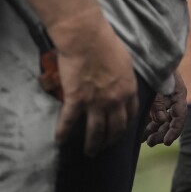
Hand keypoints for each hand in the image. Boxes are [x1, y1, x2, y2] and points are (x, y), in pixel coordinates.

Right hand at [49, 10, 138, 156]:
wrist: (87, 38)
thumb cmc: (106, 44)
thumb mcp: (124, 62)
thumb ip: (123, 77)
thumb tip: (121, 82)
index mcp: (128, 90)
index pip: (131, 115)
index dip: (125, 126)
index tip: (120, 132)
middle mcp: (115, 100)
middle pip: (115, 128)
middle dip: (110, 141)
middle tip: (104, 149)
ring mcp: (95, 102)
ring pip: (96, 132)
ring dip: (92, 145)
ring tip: (89, 153)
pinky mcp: (76, 100)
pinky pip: (68, 122)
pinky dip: (63, 133)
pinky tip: (59, 141)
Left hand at [144, 71, 187, 145]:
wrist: (148, 50)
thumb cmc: (154, 65)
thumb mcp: (156, 83)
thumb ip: (158, 101)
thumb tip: (160, 120)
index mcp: (178, 93)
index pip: (180, 116)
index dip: (174, 131)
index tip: (165, 142)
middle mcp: (174, 97)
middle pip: (171, 121)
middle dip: (162, 133)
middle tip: (149, 142)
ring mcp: (165, 98)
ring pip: (163, 119)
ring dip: (155, 130)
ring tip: (143, 140)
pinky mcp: (157, 97)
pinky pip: (155, 114)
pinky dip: (149, 123)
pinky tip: (141, 131)